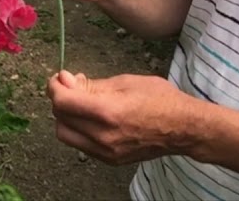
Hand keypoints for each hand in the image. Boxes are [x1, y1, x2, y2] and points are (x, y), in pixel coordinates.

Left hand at [47, 70, 196, 165]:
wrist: (183, 128)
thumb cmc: (159, 99)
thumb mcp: (125, 81)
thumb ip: (91, 84)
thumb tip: (65, 80)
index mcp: (107, 112)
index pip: (62, 102)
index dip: (55, 86)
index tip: (59, 78)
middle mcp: (103, 136)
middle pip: (60, 118)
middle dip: (60, 99)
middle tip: (71, 86)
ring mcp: (106, 151)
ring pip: (66, 134)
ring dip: (66, 117)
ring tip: (81, 103)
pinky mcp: (110, 160)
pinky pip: (81, 144)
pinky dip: (78, 129)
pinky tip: (92, 118)